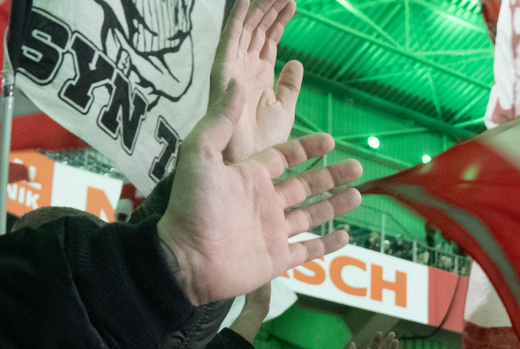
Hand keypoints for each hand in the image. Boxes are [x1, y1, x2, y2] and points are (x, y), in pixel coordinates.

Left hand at [157, 81, 360, 305]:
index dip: (306, 148)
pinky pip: (308, 251)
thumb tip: (236, 84)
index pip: (284, 158)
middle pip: (305, 185)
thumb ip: (220, 120)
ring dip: (335, 205)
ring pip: (312, 216)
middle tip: (357, 167)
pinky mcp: (277, 259)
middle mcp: (265, 202)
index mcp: (250, 177)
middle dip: (331, 175)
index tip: (329, 140)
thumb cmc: (193, 207)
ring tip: (358, 195)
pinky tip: (346, 236)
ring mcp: (273, 232)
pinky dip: (327, 245)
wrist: (188, 259)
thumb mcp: (200, 154)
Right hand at [211, 0, 301, 163]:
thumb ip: (289, 86)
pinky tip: (247, 0)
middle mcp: (245, 68)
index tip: (292, 4)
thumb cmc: (264, 143)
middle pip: (258, 30)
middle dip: (270, 9)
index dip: (279, 22)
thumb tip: (295, 62)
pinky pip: (229, 38)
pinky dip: (237, 18)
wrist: (248, 162)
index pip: (269, 40)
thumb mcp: (284, 109)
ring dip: (259, 8)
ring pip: (247, 29)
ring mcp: (234, 67)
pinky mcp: (223, 70)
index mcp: (259, 76)